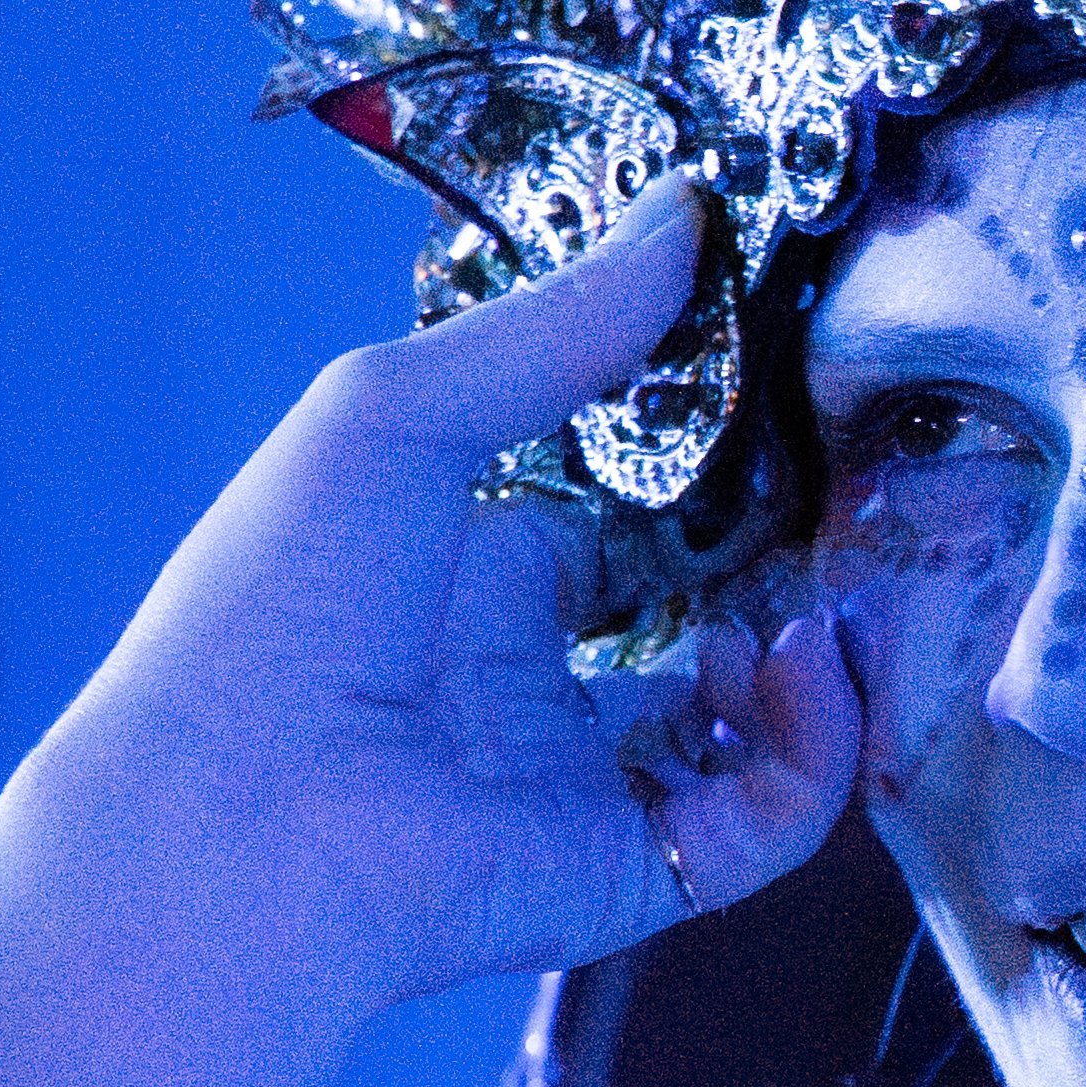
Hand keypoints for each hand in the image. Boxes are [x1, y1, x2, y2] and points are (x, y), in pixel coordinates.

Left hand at [32, 190, 860, 1016]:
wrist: (229, 822)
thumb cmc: (272, 608)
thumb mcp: (397, 417)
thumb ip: (549, 330)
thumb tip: (684, 215)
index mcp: (470, 575)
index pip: (625, 521)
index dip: (709, 473)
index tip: (789, 407)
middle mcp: (532, 681)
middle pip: (705, 616)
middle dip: (786, 563)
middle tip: (856, 497)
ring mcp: (584, 780)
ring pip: (755, 721)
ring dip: (805, 649)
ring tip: (814, 589)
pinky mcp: (629, 872)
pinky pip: (765, 818)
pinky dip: (809, 742)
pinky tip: (791, 663)